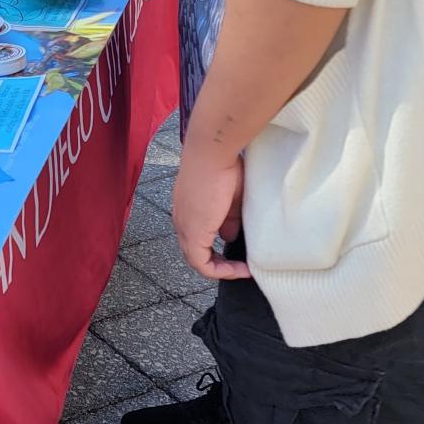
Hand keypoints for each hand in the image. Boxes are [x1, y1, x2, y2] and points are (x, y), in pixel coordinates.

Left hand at [172, 144, 250, 280]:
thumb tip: (229, 236)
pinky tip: (241, 269)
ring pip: (196, 259)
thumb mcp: (230, 198)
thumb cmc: (222, 165)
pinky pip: (202, 264)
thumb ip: (228, 219)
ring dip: (220, 268)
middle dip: (219, 262)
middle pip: (195, 252)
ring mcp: (184, 227)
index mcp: (187, 210)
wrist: (212, 152)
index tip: (238, 252)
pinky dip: (220, 271)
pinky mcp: (192, 232)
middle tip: (241, 265)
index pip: (196, 238)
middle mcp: (181, 220)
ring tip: (242, 269)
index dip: (216, 249)